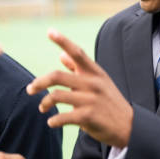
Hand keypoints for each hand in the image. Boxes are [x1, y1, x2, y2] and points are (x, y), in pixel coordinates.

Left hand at [27, 29, 133, 147]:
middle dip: (39, 83)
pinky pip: (62, 117)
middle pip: (57, 76)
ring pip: (56, 96)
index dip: (63, 41)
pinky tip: (51, 122)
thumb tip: (62, 54)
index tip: (50, 31)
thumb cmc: (109, 102)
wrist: (129, 127)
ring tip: (43, 108)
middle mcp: (93, 83)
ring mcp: (91, 100)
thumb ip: (80, 69)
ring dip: (44, 103)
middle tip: (30, 89)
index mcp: (95, 72)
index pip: (77, 52)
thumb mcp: (99, 82)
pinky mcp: (88, 117)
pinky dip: (53, 120)